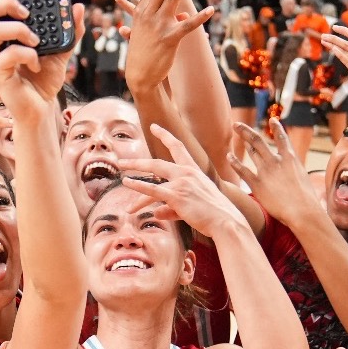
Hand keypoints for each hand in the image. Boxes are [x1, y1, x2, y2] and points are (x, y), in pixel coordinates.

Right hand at [0, 0, 82, 113]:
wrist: (41, 107)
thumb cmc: (44, 78)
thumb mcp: (61, 49)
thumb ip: (69, 29)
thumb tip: (77, 7)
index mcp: (3, 30)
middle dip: (6, 2)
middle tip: (27, 11)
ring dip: (20, 30)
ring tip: (37, 41)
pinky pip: (8, 54)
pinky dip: (28, 55)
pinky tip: (38, 64)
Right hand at [117, 0, 213, 92]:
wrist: (140, 76)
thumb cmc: (143, 53)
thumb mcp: (145, 31)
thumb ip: (162, 19)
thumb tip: (181, 15)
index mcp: (142, 11)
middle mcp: (148, 15)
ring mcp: (158, 26)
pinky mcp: (169, 39)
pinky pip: (187, 26)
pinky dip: (200, 18)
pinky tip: (211, 10)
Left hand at [117, 126, 245, 238]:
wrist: (226, 221)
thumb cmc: (214, 215)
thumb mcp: (192, 207)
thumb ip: (172, 209)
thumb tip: (156, 213)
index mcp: (194, 170)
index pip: (178, 147)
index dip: (165, 136)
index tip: (154, 126)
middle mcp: (187, 172)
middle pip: (156, 163)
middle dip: (138, 162)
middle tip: (122, 161)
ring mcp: (181, 183)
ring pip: (152, 178)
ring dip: (134, 177)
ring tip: (121, 176)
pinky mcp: (176, 196)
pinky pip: (152, 190)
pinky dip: (138, 186)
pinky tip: (128, 182)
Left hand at [226, 119, 322, 227]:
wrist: (303, 211)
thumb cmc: (307, 199)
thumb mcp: (303, 178)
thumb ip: (294, 170)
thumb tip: (292, 170)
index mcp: (290, 158)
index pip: (282, 138)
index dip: (276, 127)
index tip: (272, 120)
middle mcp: (276, 161)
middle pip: (258, 141)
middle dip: (245, 131)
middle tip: (236, 124)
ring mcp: (266, 171)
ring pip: (251, 152)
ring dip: (243, 142)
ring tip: (235, 134)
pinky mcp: (257, 184)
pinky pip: (243, 170)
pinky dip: (235, 162)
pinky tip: (229, 156)